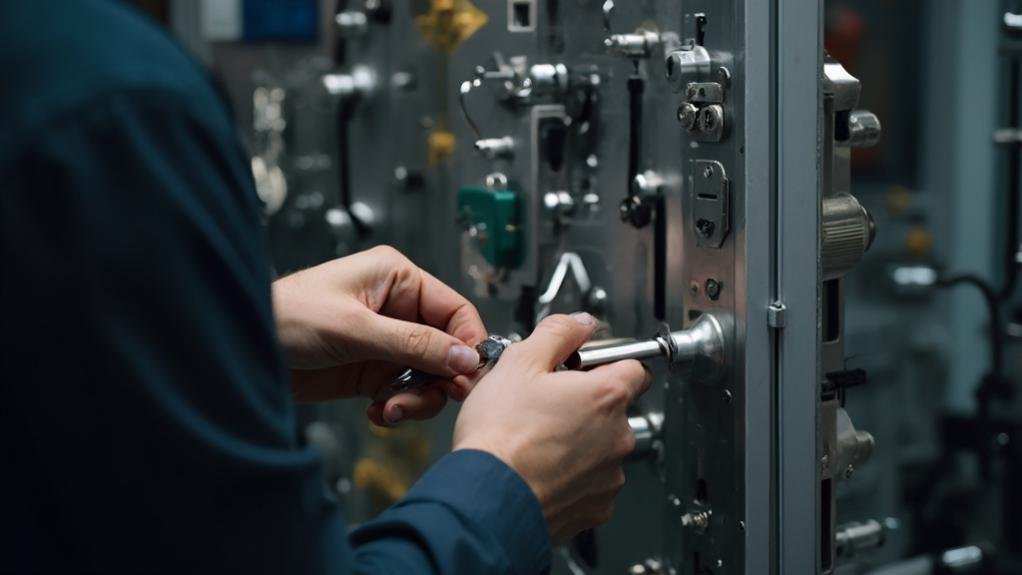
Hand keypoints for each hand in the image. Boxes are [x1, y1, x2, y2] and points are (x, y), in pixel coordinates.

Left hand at [272, 246, 487, 425]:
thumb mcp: (355, 328)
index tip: (470, 375)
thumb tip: (464, 358)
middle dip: (439, 379)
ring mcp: (385, 342)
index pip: (454, 310)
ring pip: (427, 376)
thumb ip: (414, 344)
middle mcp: (397, 308)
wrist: (243, 350)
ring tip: (391, 410)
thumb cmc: (286, 317)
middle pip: (445, 348)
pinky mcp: (371, 371)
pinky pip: (403, 393)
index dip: (467, 343)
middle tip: (431, 399)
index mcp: (397, 279)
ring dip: (416, 399)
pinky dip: (397, 408)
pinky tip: (377, 413)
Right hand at [452, 313, 651, 543]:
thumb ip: (558, 333)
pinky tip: (540, 468)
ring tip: (537, 440)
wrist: (485, 498)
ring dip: (579, 442)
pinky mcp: (596, 508)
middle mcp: (617, 436)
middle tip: (545, 404)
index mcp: (606, 395)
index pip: (636, 366)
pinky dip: (571, 476)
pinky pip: (591, 482)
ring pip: (602, 447)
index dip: (607, 362)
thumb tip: (579, 324)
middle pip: (614, 409)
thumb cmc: (499, 436)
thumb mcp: (519, 362)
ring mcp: (609, 475)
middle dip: (585, 404)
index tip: (585, 367)